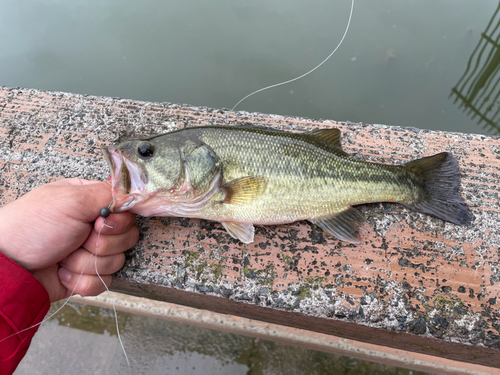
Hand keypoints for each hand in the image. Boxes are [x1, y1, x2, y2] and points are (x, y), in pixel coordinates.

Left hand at [0, 178, 138, 301]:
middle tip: (77, 239)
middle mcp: (94, 225)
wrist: (8, 268)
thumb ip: (107, 194)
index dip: (118, 221)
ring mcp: (91, 251)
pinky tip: (62, 272)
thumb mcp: (70, 200)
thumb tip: (133, 196)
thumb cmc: (29, 228)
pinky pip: (103, 281)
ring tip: (63, 256)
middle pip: (127, 237)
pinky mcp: (86, 274)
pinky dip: (81, 280)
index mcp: (91, 201)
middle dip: (101, 244)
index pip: (127, 210)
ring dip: (86, 263)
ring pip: (116, 261)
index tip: (99, 223)